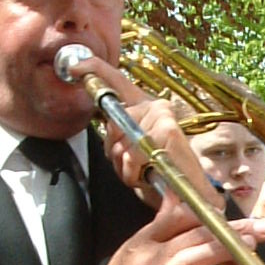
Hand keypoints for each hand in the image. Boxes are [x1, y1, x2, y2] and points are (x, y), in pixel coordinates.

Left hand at [58, 51, 223, 213]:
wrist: (189, 197)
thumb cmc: (160, 175)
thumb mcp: (132, 151)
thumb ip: (118, 134)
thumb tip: (107, 123)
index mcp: (147, 107)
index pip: (117, 80)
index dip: (95, 70)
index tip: (75, 67)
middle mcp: (157, 107)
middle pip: (113, 121)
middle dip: (114, 149)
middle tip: (130, 165)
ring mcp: (164, 117)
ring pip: (121, 140)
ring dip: (124, 165)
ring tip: (141, 173)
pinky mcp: (168, 131)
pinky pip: (133, 153)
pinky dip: (132, 172)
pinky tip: (146, 177)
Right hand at [58, 198, 264, 264]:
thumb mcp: (134, 251)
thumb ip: (159, 227)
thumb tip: (176, 197)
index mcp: (144, 243)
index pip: (178, 217)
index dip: (210, 213)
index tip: (236, 214)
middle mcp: (149, 261)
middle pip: (192, 237)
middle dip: (229, 230)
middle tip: (260, 228)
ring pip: (190, 262)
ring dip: (222, 252)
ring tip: (250, 247)